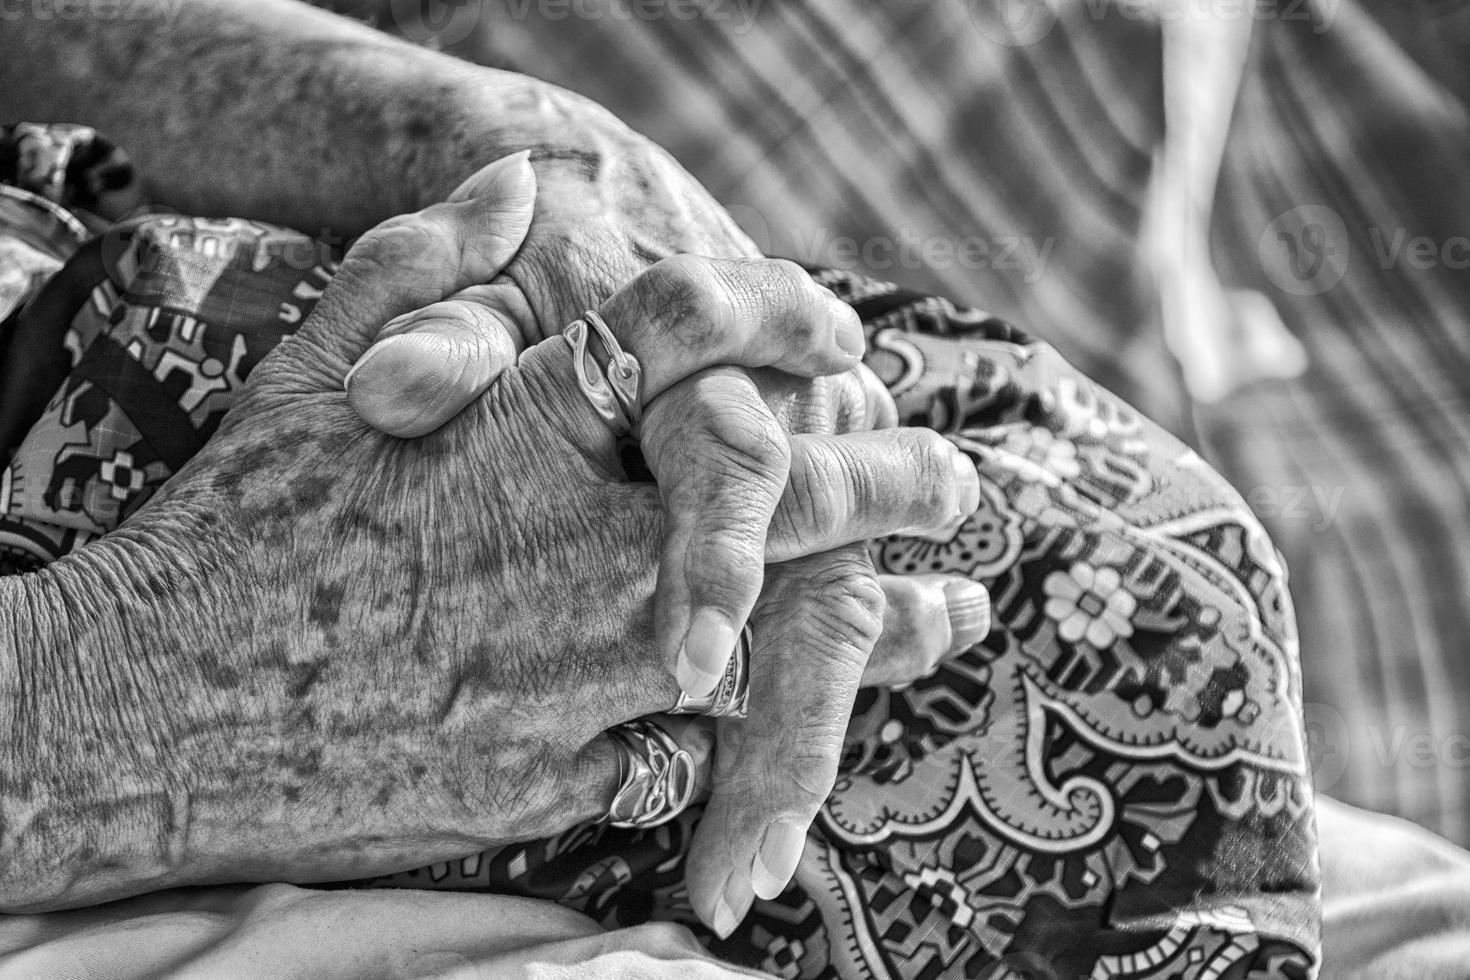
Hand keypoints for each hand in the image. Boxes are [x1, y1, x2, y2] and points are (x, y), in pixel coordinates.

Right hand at [0, 186, 978, 912]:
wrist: (147, 707)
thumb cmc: (231, 533)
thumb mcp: (307, 371)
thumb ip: (422, 268)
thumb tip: (517, 181)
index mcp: (514, 430)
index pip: (673, 337)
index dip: (768, 317)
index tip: (830, 326)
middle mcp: (559, 546)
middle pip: (769, 497)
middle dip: (880, 481)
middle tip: (953, 478)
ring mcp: (563, 673)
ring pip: (768, 650)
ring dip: (877, 630)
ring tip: (957, 612)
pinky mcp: (545, 778)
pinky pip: (678, 756)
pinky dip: (752, 733)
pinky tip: (818, 718)